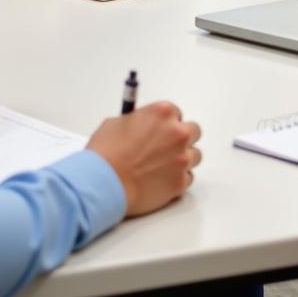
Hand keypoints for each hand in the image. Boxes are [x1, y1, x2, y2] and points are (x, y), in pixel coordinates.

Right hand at [87, 102, 201, 216]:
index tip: (160, 131)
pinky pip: (187, 178)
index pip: (176, 113)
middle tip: (166, 148)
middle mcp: (177, 133)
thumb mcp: (116, 123)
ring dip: (182, 159)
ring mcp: (181, 158)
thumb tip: (140, 127)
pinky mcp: (180, 182)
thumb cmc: (105, 155)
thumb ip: (136, 122)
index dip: (166, 124)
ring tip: (164, 166)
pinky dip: (177, 179)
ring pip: (194, 156)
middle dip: (181, 139)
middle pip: (193, 131)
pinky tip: (162, 180)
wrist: (102, 183)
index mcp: (162, 113)